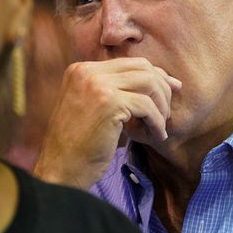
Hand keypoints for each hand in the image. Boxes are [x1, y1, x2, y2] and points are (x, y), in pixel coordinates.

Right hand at [32, 57, 180, 188]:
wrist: (61, 170)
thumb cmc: (80, 146)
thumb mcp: (94, 108)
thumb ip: (117, 91)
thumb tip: (161, 79)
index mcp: (81, 70)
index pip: (129, 62)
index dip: (155, 75)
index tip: (171, 90)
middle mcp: (87, 71)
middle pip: (142, 67)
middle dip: (162, 87)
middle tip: (168, 112)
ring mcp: (96, 84)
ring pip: (148, 82)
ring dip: (161, 105)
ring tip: (160, 126)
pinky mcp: (108, 102)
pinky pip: (147, 105)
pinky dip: (157, 121)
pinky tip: (157, 135)